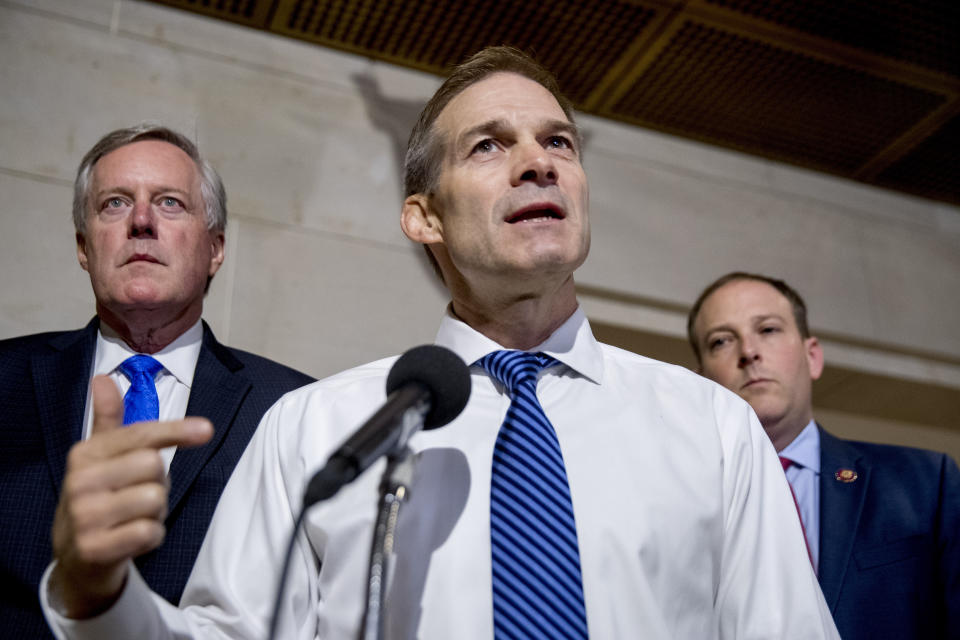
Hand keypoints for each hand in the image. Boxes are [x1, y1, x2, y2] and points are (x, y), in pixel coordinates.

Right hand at [49, 375, 212, 617]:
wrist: (75, 558)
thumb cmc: (98, 498)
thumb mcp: (98, 458)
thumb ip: (108, 419)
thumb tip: (103, 378)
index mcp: (84, 454)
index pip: (140, 436)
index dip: (175, 431)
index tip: (206, 429)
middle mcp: (79, 482)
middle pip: (154, 466)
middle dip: (159, 482)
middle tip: (138, 494)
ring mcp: (83, 517)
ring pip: (155, 500)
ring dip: (156, 512)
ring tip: (133, 517)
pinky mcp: (93, 549)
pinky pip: (150, 533)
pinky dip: (152, 536)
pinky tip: (132, 538)